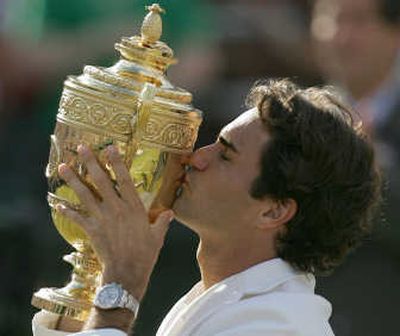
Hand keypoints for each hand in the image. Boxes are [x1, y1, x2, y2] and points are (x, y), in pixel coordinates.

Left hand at [57, 144, 173, 300]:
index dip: (116, 162)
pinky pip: (77, 218)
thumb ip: (163, 221)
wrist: (127, 272)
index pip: (124, 179)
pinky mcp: (92, 230)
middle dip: (90, 163)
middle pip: (100, 181)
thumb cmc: (145, 253)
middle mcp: (116, 208)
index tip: (110, 147)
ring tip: (63, 168)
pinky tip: (58, 204)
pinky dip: (67, 211)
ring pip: (85, 195)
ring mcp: (102, 218)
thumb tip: (171, 212)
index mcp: (133, 206)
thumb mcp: (158, 236)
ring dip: (73, 180)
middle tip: (81, 148)